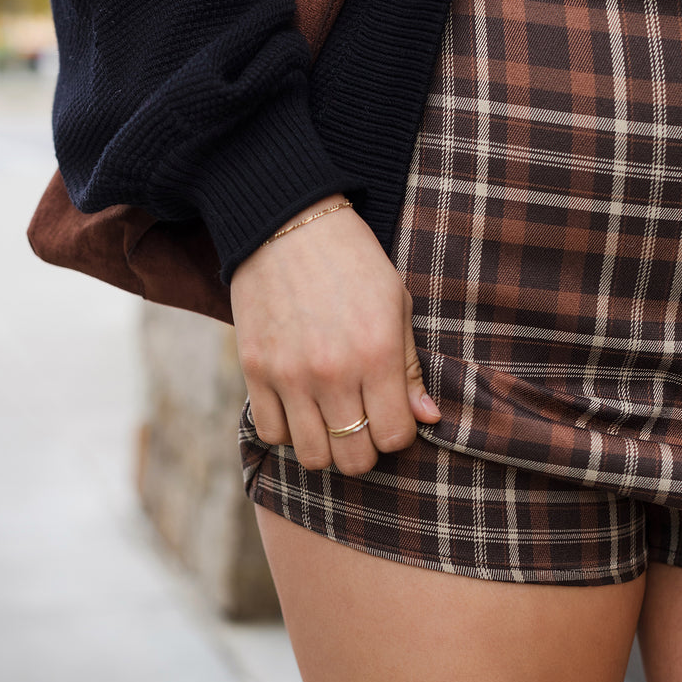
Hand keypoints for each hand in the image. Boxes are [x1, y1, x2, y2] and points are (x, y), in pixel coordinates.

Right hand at [229, 193, 441, 475]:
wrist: (286, 223)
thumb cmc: (352, 260)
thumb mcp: (396, 303)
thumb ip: (411, 366)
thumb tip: (427, 418)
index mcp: (377, 353)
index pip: (395, 436)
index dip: (399, 432)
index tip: (391, 411)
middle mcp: (333, 372)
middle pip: (354, 458)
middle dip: (365, 448)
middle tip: (362, 421)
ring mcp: (289, 374)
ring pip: (312, 456)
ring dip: (326, 446)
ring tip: (330, 417)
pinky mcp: (254, 369)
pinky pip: (271, 432)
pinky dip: (288, 430)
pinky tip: (299, 406)